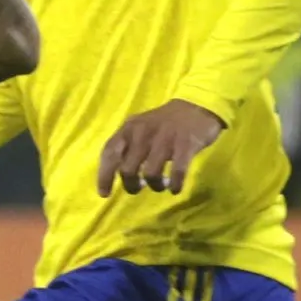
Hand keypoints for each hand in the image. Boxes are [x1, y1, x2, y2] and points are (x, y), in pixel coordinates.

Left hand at [96, 99, 225, 197]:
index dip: (104, 176)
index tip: (105, 194)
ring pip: (150, 173)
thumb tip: (119, 175)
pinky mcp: (186, 144)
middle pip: (127, 169)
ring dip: (154, 186)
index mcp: (128, 128)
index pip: (109, 153)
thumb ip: (127, 147)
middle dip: (131, 185)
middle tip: (139, 188)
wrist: (196, 105)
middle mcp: (143, 133)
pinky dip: (175, 184)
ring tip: (160, 186)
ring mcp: (165, 138)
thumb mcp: (139, 128)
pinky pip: (177, 171)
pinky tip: (175, 188)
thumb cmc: (164, 123)